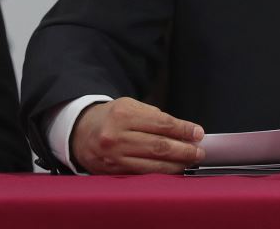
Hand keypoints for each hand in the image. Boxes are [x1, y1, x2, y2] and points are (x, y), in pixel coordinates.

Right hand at [70, 97, 204, 174]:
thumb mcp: (130, 106)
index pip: (162, 123)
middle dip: (184, 150)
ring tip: (189, 161)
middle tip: (198, 151)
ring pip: (152, 164)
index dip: (183, 129)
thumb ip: (155, 116)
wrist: (80, 131)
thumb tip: (183, 130)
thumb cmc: (111, 117)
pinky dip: (160, 173)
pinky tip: (171, 169)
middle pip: (159, 146)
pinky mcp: (112, 171)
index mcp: (123, 114)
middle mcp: (117, 136)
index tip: (197, 133)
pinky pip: (142, 174)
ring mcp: (114, 156)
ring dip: (175, 164)